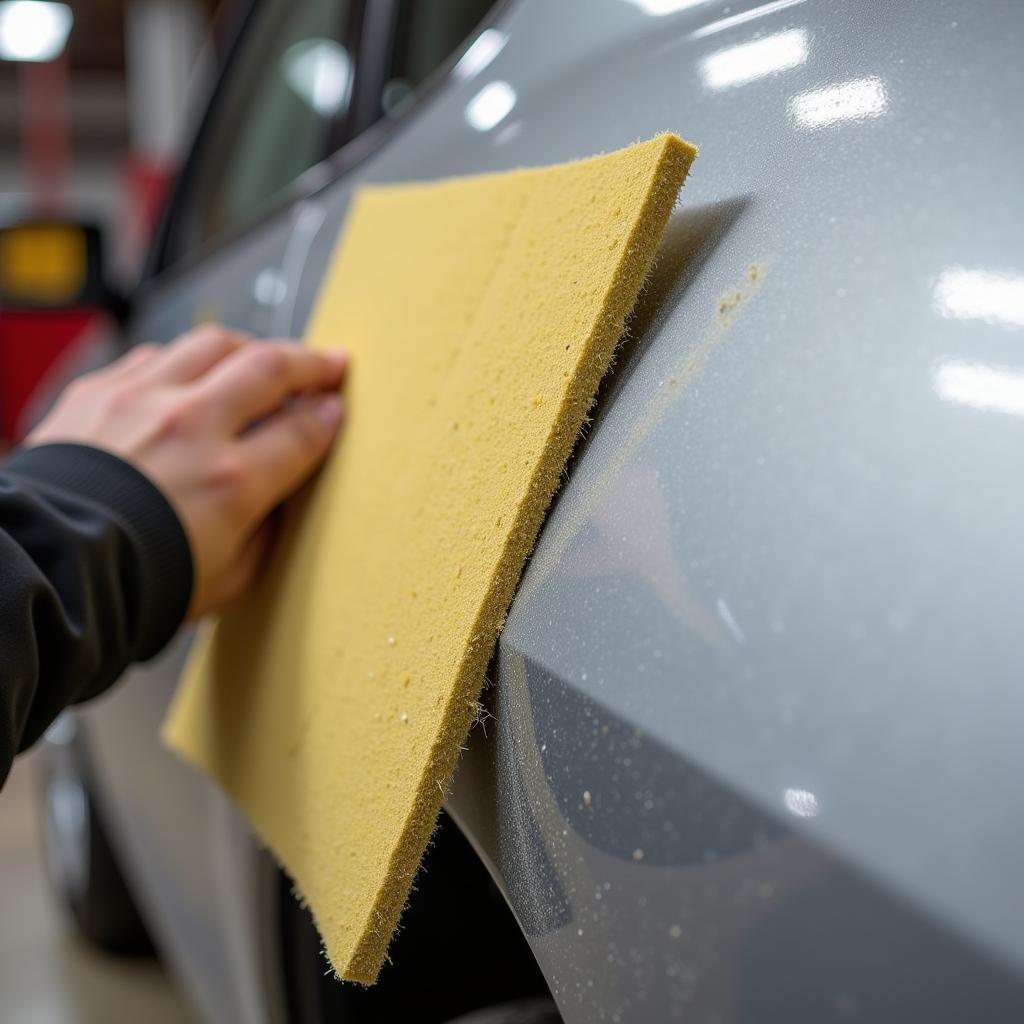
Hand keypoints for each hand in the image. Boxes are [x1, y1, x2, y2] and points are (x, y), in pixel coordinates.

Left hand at [28, 325, 346, 617]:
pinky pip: (157, 355)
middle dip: (312, 362)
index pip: (303, 430)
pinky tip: (192, 375)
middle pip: (271, 368)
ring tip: (262, 359)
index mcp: (233, 481)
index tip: (336, 409)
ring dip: (250, 348)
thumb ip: (265, 535)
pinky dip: (186, 360)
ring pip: (215, 344)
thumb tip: (279, 502)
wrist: (50, 569)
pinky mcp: (100, 390)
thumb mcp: (228, 580)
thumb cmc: (134, 585)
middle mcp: (193, 427)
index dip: (329, 416)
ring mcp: (143, 400)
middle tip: (330, 362)